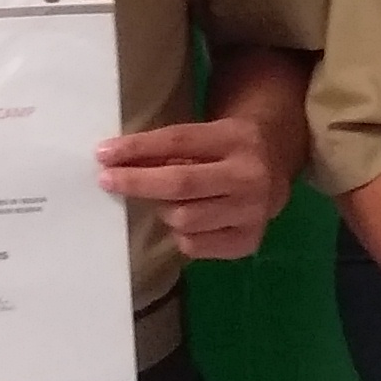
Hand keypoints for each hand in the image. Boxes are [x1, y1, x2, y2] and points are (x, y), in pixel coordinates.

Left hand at [97, 116, 295, 259]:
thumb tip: (113, 160)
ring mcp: (252, 212)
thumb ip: (167, 148)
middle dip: (138, 183)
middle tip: (107, 180)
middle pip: (181, 183)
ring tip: (168, 202)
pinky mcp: (249, 241)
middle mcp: (249, 176)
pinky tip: (190, 222)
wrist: (276, 166)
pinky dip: (181, 235)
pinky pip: (194, 245)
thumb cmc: (225, 148)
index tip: (104, 153)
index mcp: (236, 139)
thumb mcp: (205, 135)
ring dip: (164, 211)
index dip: (138, 148)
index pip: (178, 141)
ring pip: (184, 219)